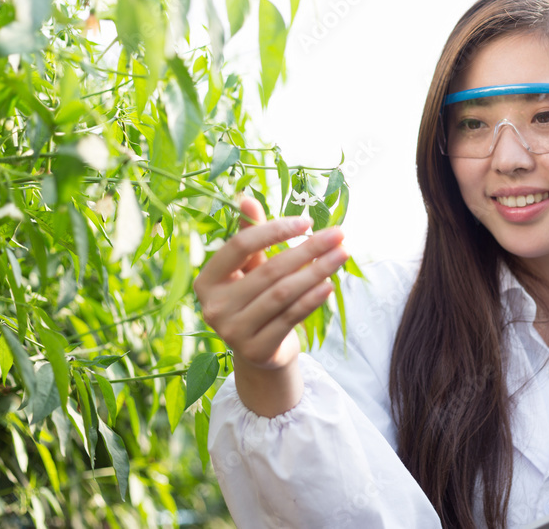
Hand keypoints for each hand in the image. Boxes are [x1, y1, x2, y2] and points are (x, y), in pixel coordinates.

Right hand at [194, 196, 347, 414]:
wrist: (259, 350)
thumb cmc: (254, 298)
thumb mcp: (249, 267)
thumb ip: (249, 234)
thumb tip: (245, 198)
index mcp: (206, 280)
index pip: (240, 246)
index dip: (274, 230)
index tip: (307, 220)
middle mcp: (214, 307)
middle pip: (268, 270)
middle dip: (308, 248)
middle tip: (338, 234)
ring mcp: (233, 332)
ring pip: (282, 293)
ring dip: (317, 271)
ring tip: (341, 255)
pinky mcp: (257, 350)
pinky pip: (291, 317)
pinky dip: (312, 299)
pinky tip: (330, 284)